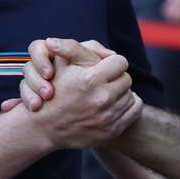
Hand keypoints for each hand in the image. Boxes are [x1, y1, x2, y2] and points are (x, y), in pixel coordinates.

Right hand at [3, 39, 142, 148]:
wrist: (45, 127)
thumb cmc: (53, 91)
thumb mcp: (59, 64)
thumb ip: (76, 48)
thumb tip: (98, 47)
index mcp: (91, 79)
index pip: (120, 62)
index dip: (111, 62)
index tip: (104, 66)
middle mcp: (101, 99)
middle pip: (126, 78)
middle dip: (116, 77)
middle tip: (104, 80)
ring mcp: (107, 117)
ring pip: (130, 95)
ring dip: (120, 92)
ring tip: (105, 92)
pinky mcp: (112, 131)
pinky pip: (134, 111)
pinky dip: (127, 106)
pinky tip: (114, 104)